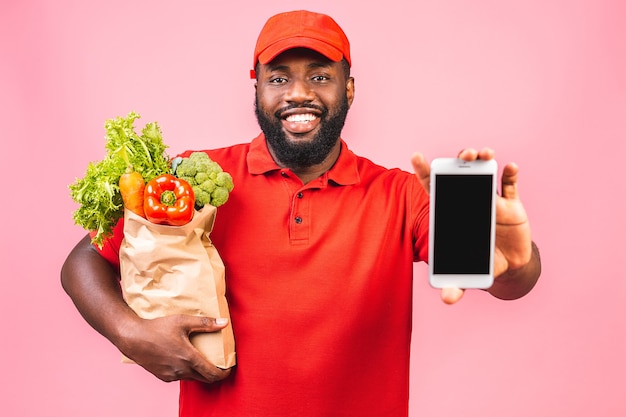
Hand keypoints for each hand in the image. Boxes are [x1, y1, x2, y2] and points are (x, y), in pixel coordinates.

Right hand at [116, 314, 231, 382]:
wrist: (132, 338)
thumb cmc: (157, 328)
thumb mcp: (182, 321)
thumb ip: (205, 323)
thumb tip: (224, 323)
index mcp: (189, 358)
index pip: (212, 374)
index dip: (224, 373)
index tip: (229, 368)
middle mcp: (181, 370)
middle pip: (205, 378)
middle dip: (214, 373)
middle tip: (219, 364)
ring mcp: (171, 376)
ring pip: (192, 378)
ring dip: (200, 372)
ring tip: (203, 360)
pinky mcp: (163, 377)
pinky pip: (181, 377)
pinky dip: (187, 372)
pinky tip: (186, 361)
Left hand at [411, 148, 534, 303]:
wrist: (509, 266)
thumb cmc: (481, 263)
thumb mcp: (468, 275)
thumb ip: (457, 285)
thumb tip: (448, 299)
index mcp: (452, 213)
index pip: (434, 189)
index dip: (425, 172)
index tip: (415, 156)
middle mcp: (468, 202)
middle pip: (460, 175)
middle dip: (460, 161)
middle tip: (463, 155)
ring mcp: (489, 200)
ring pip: (484, 174)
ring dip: (484, 161)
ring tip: (484, 155)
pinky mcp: (511, 204)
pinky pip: (510, 185)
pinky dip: (510, 174)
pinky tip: (509, 168)